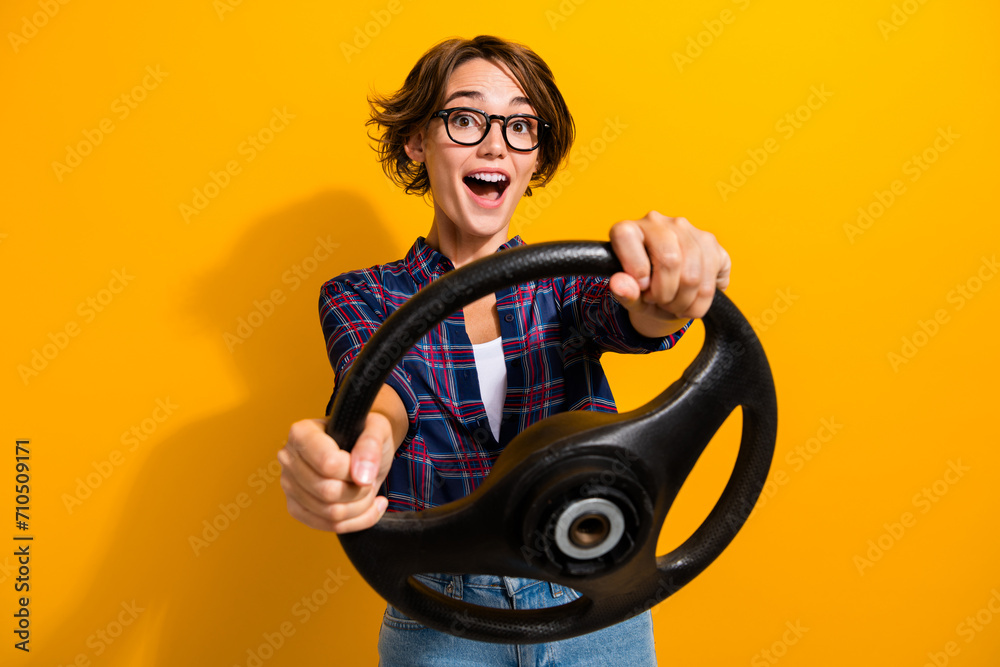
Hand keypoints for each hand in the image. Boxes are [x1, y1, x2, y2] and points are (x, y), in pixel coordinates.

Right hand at [277, 412, 395, 532]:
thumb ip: (371, 445)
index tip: (365, 463)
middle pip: (328, 492)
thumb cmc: (365, 434)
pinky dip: (358, 521)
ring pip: (330, 514)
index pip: (328, 464)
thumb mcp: (377, 428)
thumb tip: (361, 476)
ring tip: (367, 489)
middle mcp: (289, 458)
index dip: (353, 470)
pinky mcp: (297, 507)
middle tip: (369, 478)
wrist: (361, 450)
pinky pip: (329, 526)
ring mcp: (290, 485)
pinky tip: (367, 505)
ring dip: (361, 506)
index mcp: (302, 433)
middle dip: (360, 490)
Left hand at [608, 212, 730, 330]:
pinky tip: (692, 299)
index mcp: (629, 229)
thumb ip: (623, 292)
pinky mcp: (711, 241)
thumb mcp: (631, 298)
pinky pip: (713, 276)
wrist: (671, 294)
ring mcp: (688, 229)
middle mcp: (659, 222)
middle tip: (661, 302)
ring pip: (693, 274)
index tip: (642, 287)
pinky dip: (702, 301)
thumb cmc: (645, 292)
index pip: (626, 235)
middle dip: (665, 294)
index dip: (635, 268)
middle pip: (670, 259)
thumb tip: (619, 283)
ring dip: (684, 301)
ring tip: (675, 305)